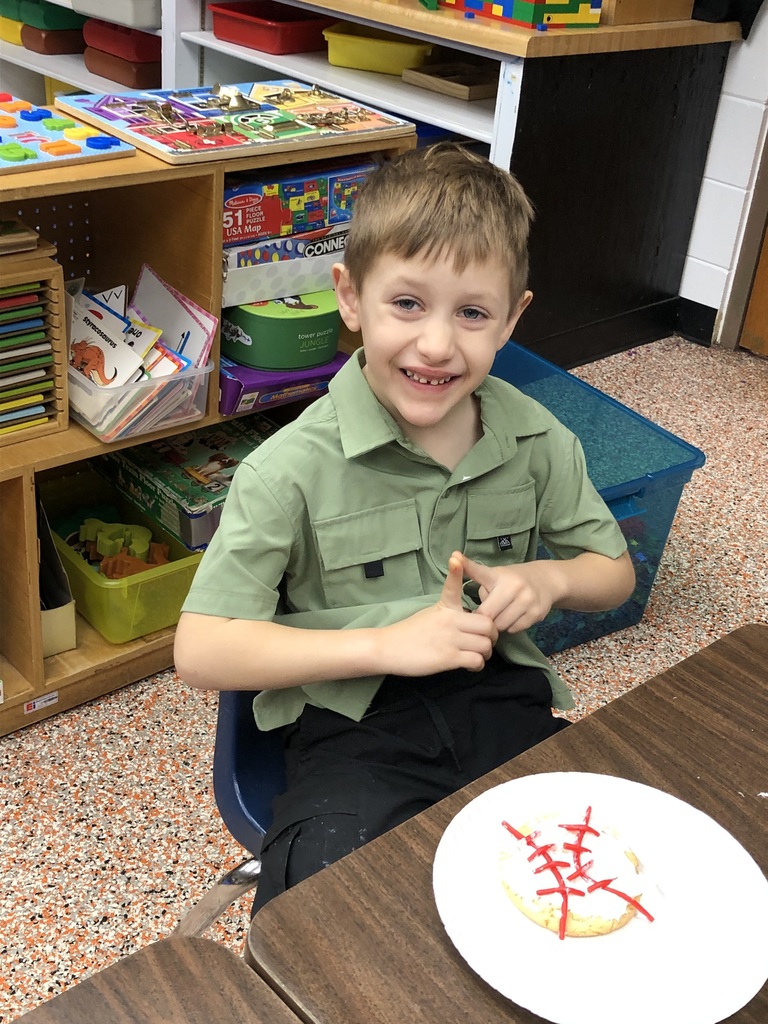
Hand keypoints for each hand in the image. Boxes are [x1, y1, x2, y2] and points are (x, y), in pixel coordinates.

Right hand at [382, 552, 497, 675]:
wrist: (387, 648)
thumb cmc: (409, 633)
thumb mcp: (430, 614)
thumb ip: (451, 615)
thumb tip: (469, 623)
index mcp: (444, 607)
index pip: (452, 586)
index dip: (456, 571)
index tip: (455, 558)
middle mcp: (449, 620)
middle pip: (488, 624)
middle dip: (492, 636)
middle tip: (485, 641)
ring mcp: (450, 639)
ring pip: (485, 644)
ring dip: (486, 653)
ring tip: (478, 655)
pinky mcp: (448, 658)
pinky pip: (477, 660)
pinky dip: (478, 665)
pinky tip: (471, 665)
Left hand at [460, 554, 562, 633]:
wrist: (545, 581)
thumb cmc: (512, 580)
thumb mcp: (493, 574)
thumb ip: (476, 576)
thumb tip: (456, 561)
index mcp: (498, 576)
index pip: (478, 572)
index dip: (465, 567)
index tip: (454, 557)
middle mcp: (514, 586)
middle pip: (488, 614)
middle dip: (484, 618)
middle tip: (486, 615)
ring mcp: (527, 600)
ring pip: (501, 625)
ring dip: (498, 624)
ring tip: (501, 614)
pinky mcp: (536, 613)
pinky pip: (514, 629)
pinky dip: (510, 627)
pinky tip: (513, 617)